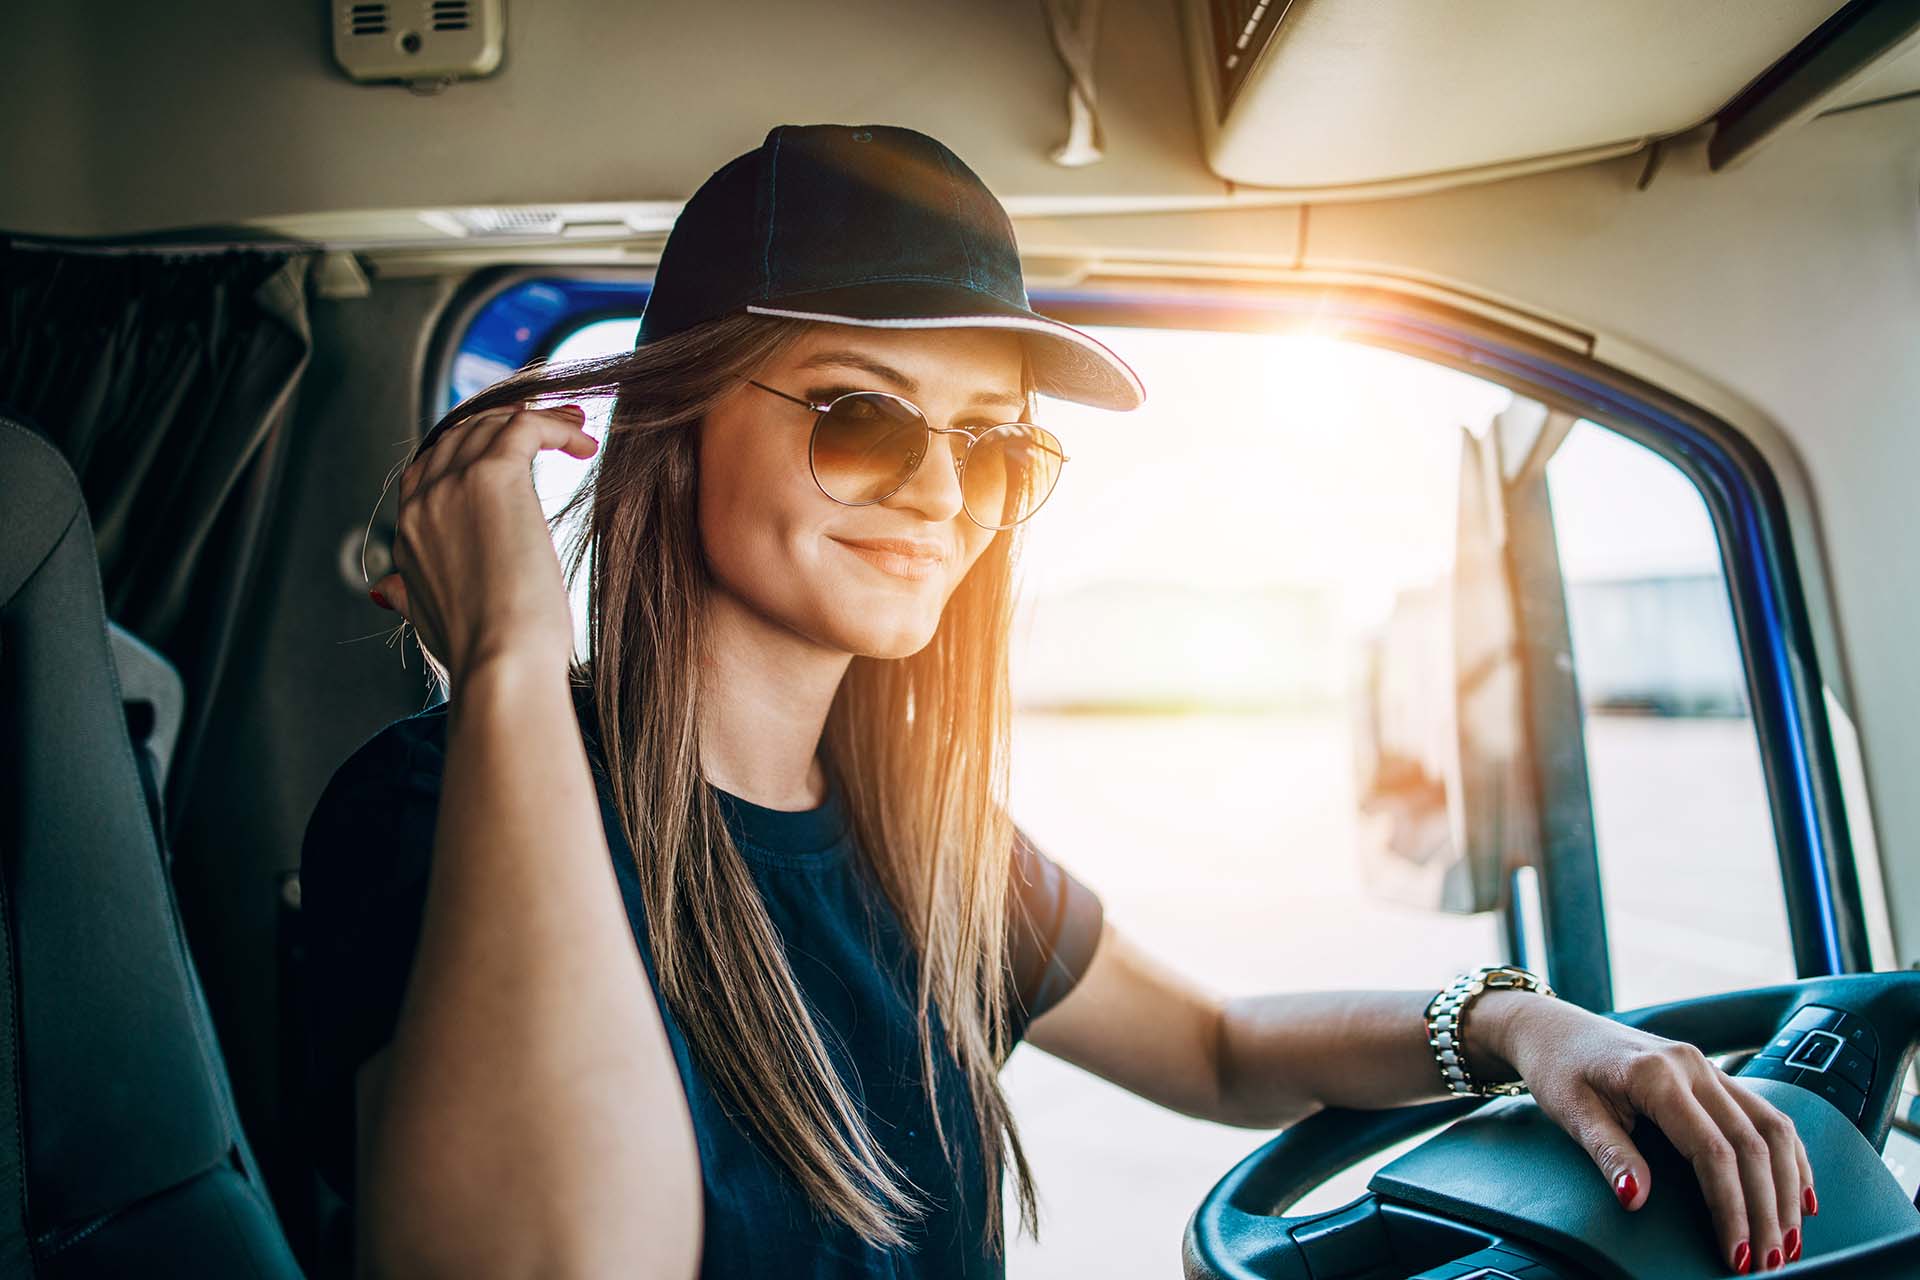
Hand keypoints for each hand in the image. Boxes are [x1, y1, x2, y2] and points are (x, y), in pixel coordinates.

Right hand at [369, 402, 598, 686]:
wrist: (501, 664)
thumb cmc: (481, 655)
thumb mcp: (427, 622)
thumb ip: (407, 594)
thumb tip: (384, 591)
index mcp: (407, 534)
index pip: (431, 468)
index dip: (471, 450)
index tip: (512, 451)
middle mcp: (422, 503)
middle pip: (459, 436)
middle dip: (504, 424)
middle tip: (554, 427)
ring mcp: (452, 486)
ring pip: (491, 424)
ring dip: (538, 420)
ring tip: (576, 428)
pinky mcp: (492, 477)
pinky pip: (523, 426)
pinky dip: (555, 425)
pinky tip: (583, 444)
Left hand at [1483, 993, 1814, 1274]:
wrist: (1552, 1028)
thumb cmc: (1558, 1069)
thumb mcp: (1571, 1112)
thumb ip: (1608, 1154)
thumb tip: (1635, 1199)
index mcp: (1656, 1075)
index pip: (1712, 1151)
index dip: (1731, 1207)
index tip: (1735, 1254)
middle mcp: (1692, 1065)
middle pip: (1753, 1143)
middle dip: (1767, 1209)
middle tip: (1771, 1262)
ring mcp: (1707, 1066)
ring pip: (1772, 1128)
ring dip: (1787, 1187)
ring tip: (1790, 1240)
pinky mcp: (1713, 1073)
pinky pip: (1765, 1114)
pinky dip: (1789, 1156)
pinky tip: (1798, 1194)